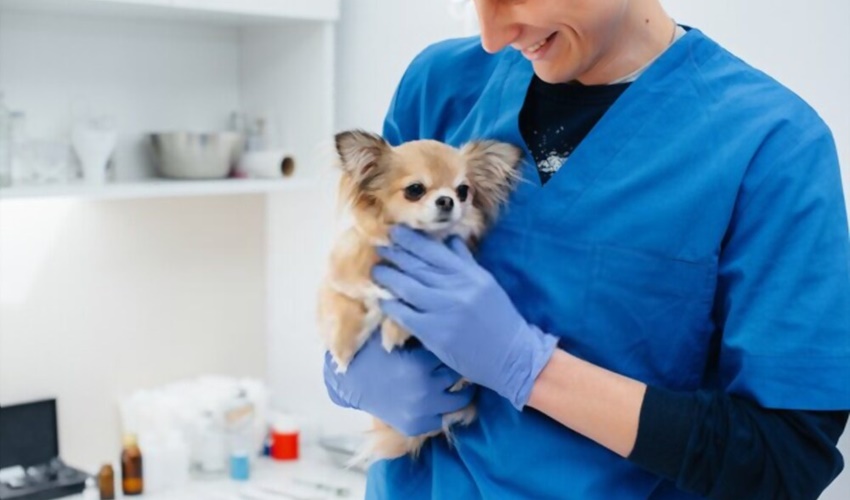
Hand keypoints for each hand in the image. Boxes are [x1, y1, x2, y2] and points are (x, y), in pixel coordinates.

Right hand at [323, 331, 474, 435]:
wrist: (347, 380)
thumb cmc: (371, 350)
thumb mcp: (395, 333)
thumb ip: (420, 326)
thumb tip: (447, 311)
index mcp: (420, 364)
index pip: (453, 352)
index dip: (452, 345)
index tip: (454, 341)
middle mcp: (425, 390)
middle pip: (458, 375)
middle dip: (456, 365)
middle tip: (454, 359)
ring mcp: (421, 412)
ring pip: (459, 400)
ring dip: (457, 389)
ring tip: (452, 380)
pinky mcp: (415, 427)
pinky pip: (442, 419)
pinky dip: (441, 408)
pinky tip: (436, 397)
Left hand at [373, 225, 557, 409]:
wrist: (511, 355)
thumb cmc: (500, 318)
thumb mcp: (487, 283)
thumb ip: (466, 262)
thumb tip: (450, 240)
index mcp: (470, 274)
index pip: (434, 251)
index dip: (412, 240)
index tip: (396, 232)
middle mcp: (456, 288)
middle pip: (418, 266)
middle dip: (395, 254)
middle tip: (380, 246)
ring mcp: (444, 310)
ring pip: (408, 287)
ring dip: (388, 277)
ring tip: (376, 270)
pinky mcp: (435, 333)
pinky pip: (406, 315)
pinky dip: (392, 306)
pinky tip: (382, 300)